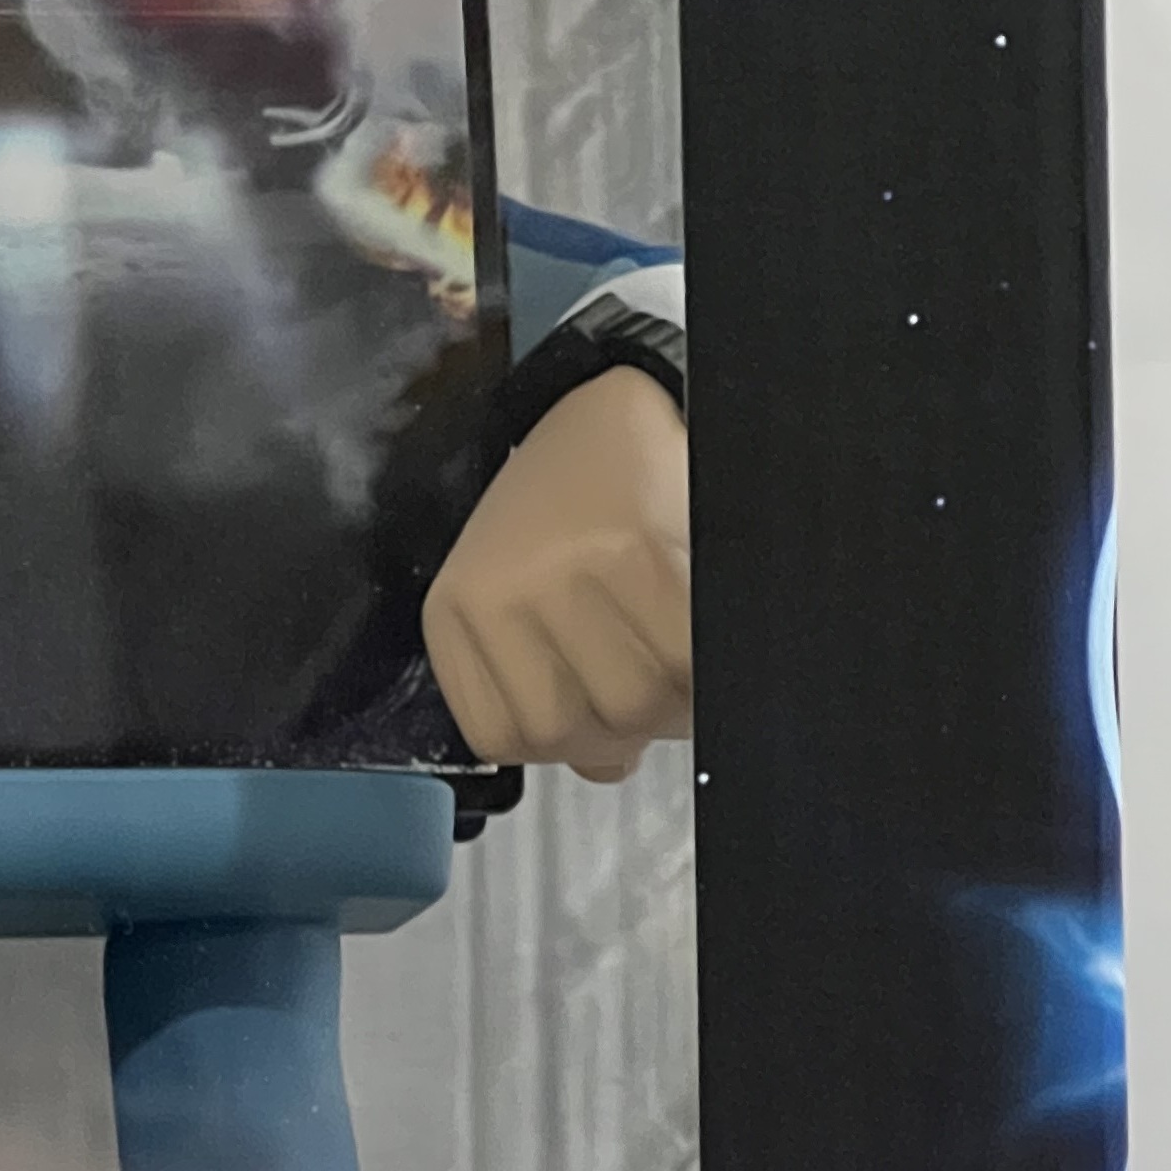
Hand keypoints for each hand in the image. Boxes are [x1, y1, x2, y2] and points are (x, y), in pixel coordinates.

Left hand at [423, 367, 689, 782]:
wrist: (614, 404)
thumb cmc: (576, 512)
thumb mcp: (532, 598)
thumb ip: (558, 686)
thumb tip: (609, 767)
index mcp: (458, 612)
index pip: (505, 737)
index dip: (575, 746)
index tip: (618, 721)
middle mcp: (494, 592)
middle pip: (578, 727)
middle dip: (639, 726)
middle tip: (672, 685)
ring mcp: (559, 569)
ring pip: (634, 699)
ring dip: (683, 700)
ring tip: (695, 657)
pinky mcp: (631, 546)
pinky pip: (681, 650)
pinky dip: (708, 660)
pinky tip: (712, 633)